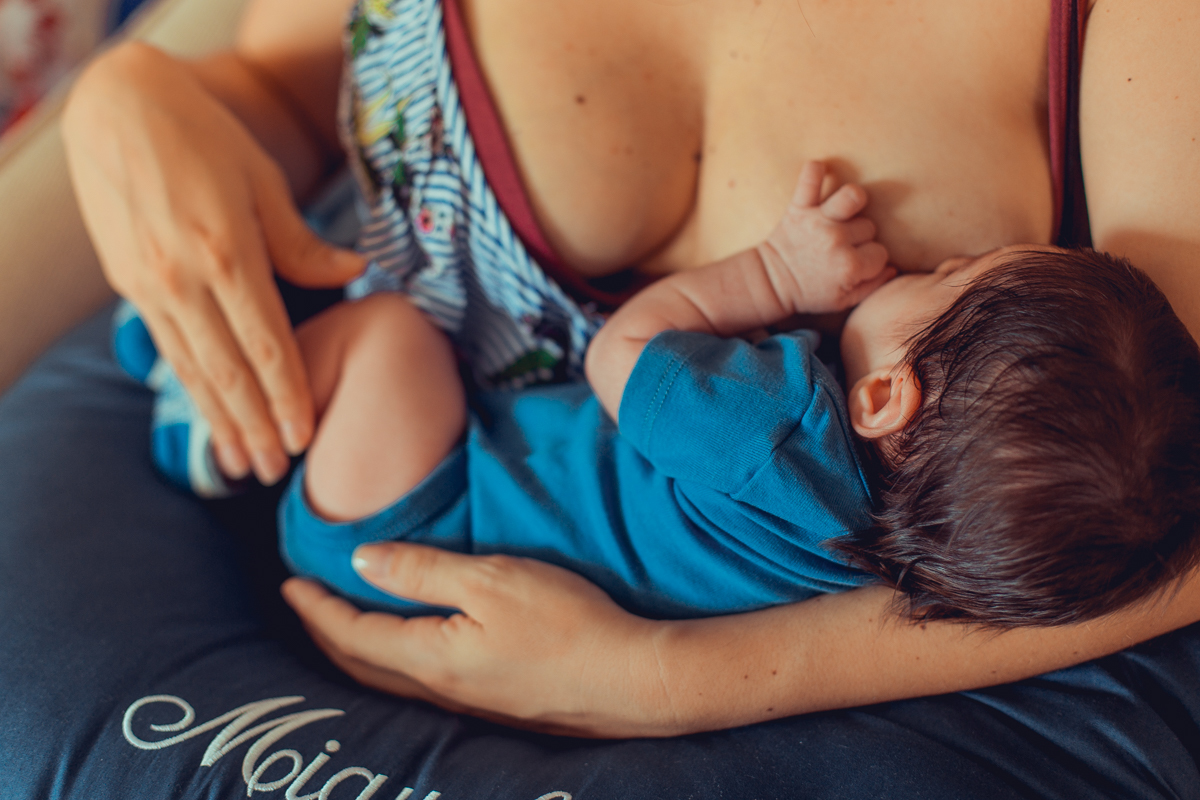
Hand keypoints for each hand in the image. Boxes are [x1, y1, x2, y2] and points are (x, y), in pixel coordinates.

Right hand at [62, 42, 363, 484]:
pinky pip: (167, 349)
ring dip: (221, 422)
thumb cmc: (205, 137)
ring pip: (194, 370)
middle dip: (257, 426)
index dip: (289, 395)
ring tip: (245, 465)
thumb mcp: (263, 180)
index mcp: (228, 253)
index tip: (306, 436)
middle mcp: (185, 279)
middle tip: (279, 471)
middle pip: (229, 372)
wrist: (116, 106)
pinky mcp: (130, 285)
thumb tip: (353, 272)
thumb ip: (302, 241)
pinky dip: (190, 390)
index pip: (268, 345)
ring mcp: (151, 286)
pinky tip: (206, 417)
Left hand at [281, 543, 676, 737]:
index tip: (292, 583)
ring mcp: (469, 703)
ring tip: (347, 624)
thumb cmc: (567, 624)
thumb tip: (362, 562)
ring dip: (358, 651)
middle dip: (326, 633)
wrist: (633, 680)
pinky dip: (394, 662)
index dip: (317, 608)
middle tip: (306, 604)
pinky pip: (422, 685)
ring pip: (391, 680)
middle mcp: (441, 690)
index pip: (353, 634)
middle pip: (362, 666)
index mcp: (431, 658)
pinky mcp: (496, 704)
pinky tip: (413, 649)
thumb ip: (423, 571)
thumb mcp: (492, 581)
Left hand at [758, 160, 892, 314]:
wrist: (772, 283)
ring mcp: (818, 221)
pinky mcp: (799, 207)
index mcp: (849, 266)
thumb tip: (893, 267)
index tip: (858, 263)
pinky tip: (822, 171)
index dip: (872, 259)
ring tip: (844, 212)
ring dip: (853, 201)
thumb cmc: (810, 292)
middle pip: (869, 226)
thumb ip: (873, 286)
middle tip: (842, 246)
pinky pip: (810, 179)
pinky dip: (815, 171)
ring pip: (853, 196)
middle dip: (860, 236)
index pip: (881, 252)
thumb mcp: (843, 301)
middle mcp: (836, 240)